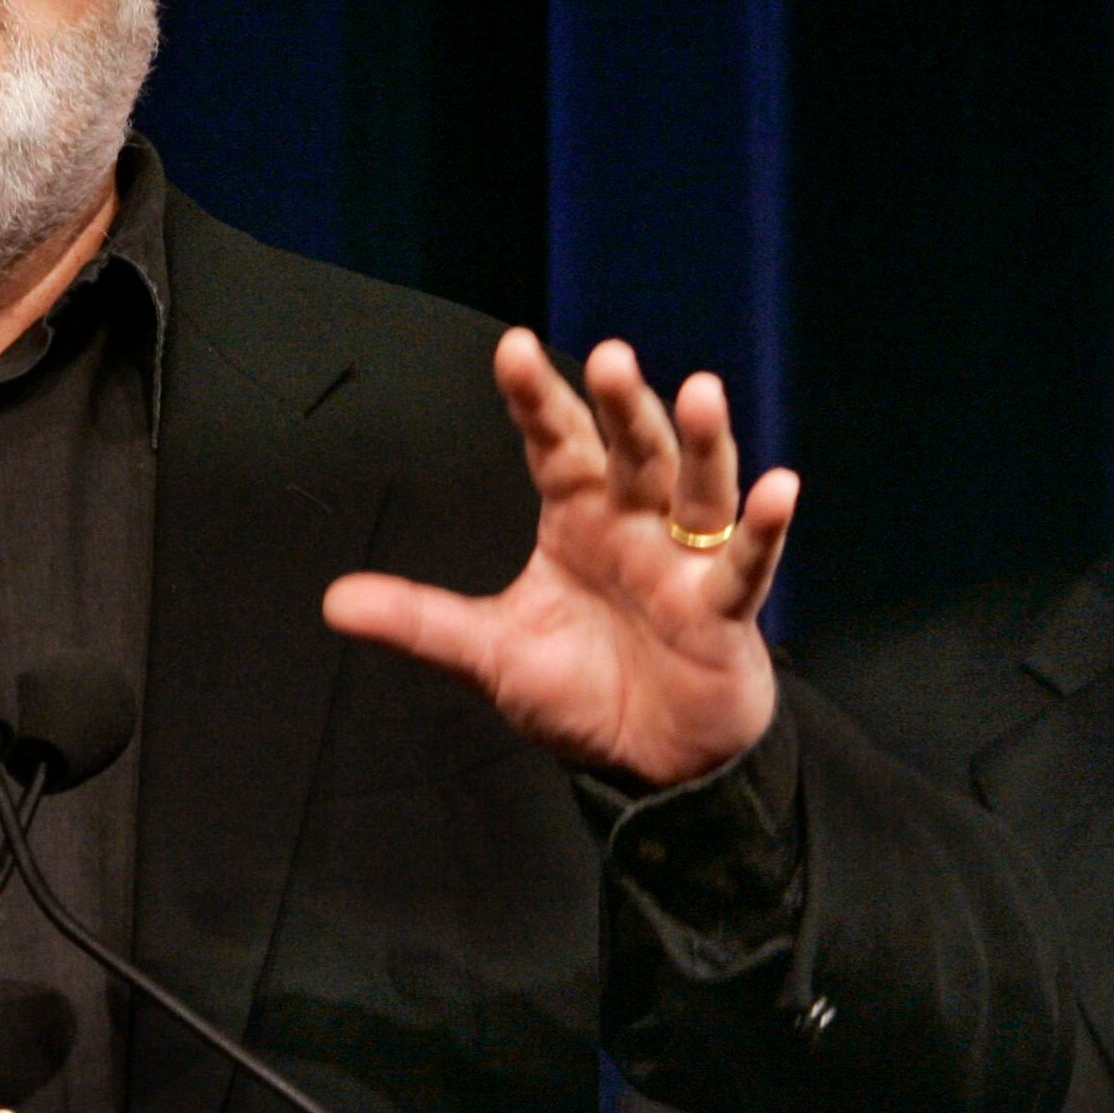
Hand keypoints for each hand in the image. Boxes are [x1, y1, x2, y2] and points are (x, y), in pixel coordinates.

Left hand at [323, 328, 795, 786]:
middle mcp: (635, 526)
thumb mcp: (490, 655)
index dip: (536, 400)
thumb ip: (421, 621)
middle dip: (622, 406)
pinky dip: (763, 528)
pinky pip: (748, 564)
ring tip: (698, 391)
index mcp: (578, 521)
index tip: (511, 347)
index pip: (555, 447)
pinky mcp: (725, 610)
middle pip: (631, 452)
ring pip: (697, 488)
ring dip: (699, 443)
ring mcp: (685, 562)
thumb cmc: (582, 693)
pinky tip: (779, 487)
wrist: (650, 765)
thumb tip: (333, 601)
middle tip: (609, 357)